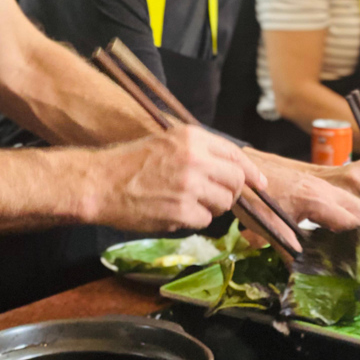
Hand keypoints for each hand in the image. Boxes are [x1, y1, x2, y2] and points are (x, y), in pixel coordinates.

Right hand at [88, 126, 265, 231]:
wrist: (100, 182)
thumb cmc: (130, 163)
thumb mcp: (167, 142)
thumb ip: (198, 151)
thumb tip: (230, 168)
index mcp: (193, 138)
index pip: (236, 155)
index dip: (252, 172)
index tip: (260, 184)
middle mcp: (195, 159)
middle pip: (235, 181)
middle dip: (230, 193)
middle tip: (215, 197)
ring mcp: (190, 186)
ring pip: (223, 203)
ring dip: (211, 208)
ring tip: (186, 202)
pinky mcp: (182, 210)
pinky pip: (204, 220)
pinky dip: (193, 220)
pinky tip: (173, 212)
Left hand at [232, 169, 359, 258]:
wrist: (241, 170)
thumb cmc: (252, 196)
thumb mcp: (267, 226)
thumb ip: (287, 249)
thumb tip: (300, 273)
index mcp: (317, 200)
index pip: (354, 220)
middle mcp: (324, 189)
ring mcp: (321, 184)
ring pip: (353, 201)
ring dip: (358, 219)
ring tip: (356, 242)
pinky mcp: (315, 183)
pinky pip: (340, 197)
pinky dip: (346, 211)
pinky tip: (338, 228)